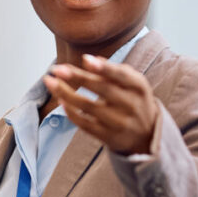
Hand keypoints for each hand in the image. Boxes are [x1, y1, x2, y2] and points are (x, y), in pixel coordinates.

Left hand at [43, 53, 158, 154]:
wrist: (147, 134)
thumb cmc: (134, 100)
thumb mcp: (133, 84)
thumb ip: (113, 71)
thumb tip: (89, 60)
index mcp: (139, 87)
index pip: (122, 76)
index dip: (104, 68)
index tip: (85, 59)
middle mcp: (132, 105)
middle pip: (102, 89)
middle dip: (77, 78)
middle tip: (56, 69)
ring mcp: (120, 123)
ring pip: (89, 107)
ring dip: (66, 94)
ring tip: (50, 82)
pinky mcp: (109, 137)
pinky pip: (86, 124)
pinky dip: (71, 113)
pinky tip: (61, 101)